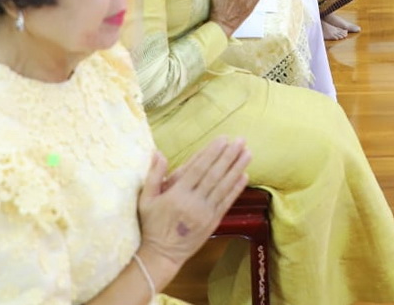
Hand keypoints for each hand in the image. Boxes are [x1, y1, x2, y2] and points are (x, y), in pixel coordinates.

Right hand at [137, 137, 250, 271]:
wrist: (162, 255)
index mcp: (177, 195)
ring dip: (237, 169)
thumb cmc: (152, 225)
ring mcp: (205, 213)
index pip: (198, 169)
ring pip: (224, 187)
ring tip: (247, 153)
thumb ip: (154, 176)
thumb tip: (158, 153)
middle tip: (240, 141)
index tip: (223, 139)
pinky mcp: (213, 222)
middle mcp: (193, 203)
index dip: (212, 153)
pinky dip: (236, 189)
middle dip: (228, 156)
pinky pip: (227, 202)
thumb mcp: (146, 200)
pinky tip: (244, 176)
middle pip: (214, 175)